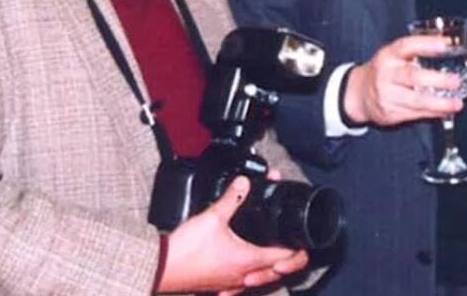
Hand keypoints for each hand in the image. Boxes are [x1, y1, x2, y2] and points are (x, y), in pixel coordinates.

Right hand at [158, 176, 308, 293]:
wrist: (162, 268)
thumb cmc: (187, 249)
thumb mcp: (213, 217)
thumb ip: (232, 197)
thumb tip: (245, 182)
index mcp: (248, 260)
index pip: (284, 258)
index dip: (297, 249)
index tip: (303, 241)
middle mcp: (243, 276)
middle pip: (276, 272)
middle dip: (289, 260)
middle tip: (293, 247)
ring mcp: (230, 283)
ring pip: (260, 280)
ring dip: (270, 268)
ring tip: (273, 254)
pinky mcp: (218, 285)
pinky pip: (241, 284)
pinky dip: (250, 276)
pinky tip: (244, 269)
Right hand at [342, 35, 463, 126]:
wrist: (358, 94)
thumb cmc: (383, 71)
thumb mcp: (393, 56)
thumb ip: (415, 52)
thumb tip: (449, 44)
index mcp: (388, 55)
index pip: (406, 47)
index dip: (426, 44)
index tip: (445, 44)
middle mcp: (386, 74)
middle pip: (412, 77)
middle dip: (437, 80)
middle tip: (455, 81)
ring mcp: (386, 95)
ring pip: (415, 100)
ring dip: (439, 103)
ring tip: (456, 103)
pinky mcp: (390, 112)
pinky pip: (415, 114)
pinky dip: (433, 113)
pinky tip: (445, 111)